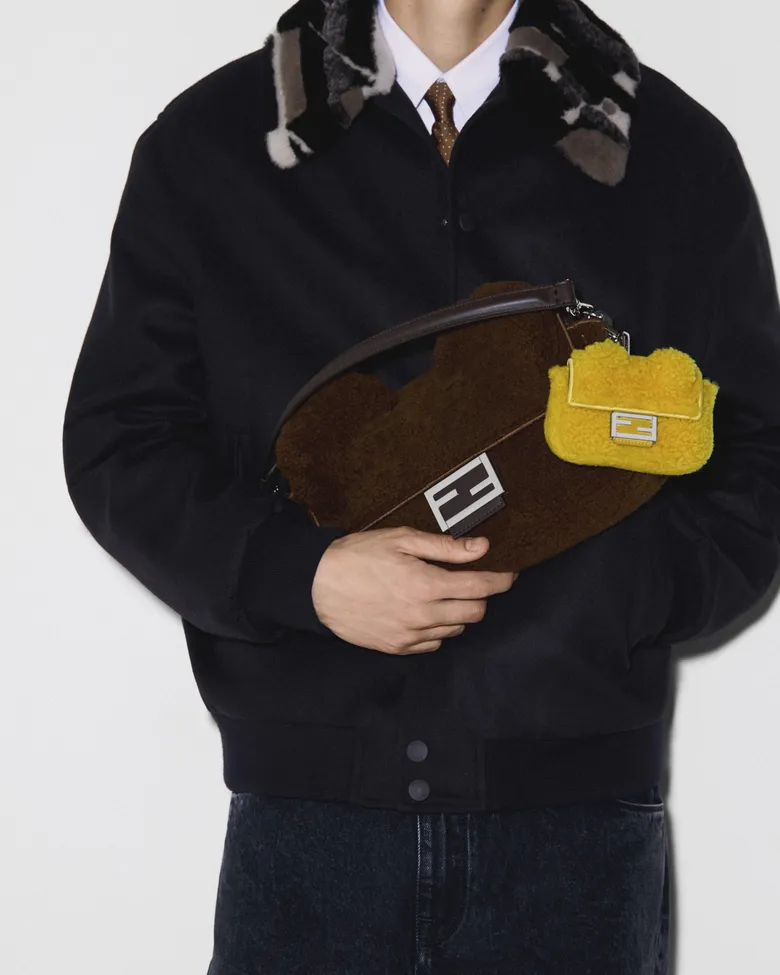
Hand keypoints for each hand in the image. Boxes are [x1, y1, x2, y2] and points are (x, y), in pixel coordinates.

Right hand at [311, 526, 517, 653]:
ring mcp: (410, 635)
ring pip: (456, 629)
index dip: (501, 581)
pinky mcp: (398, 647)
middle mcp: (423, 614)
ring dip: (459, 612)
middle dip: (480, 596)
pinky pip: (434, 643)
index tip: (509, 574)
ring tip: (444, 593)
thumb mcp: (401, 539)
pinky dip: (439, 628)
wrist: (317, 586)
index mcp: (426, 584)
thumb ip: (445, 546)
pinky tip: (427, 612)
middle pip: (474, 612)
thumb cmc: (357, 556)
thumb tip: (481, 548)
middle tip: (471, 580)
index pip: (480, 588)